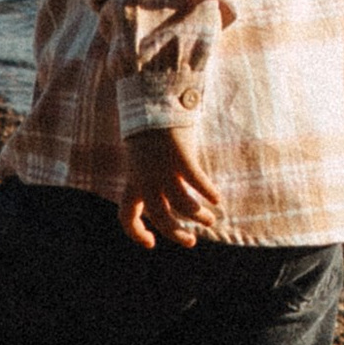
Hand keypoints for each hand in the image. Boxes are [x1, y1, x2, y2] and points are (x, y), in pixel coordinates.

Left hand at [118, 121, 223, 250]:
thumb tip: (163, 197)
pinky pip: (197, 181)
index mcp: (133, 181)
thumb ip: (150, 178)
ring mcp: (163, 169)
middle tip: (191, 241)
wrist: (150, 102)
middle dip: (176, 234)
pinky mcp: (181, 156)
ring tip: (210, 219)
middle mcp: (146, 179)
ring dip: (199, 216)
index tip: (152, 242)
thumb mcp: (142, 159)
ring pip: (183, 205)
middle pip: (160, 218)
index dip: (137, 234)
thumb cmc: (149, 131)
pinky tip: (217, 199)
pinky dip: (208, 192)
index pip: (127, 217)